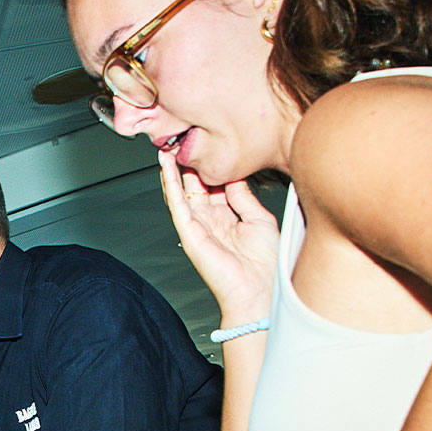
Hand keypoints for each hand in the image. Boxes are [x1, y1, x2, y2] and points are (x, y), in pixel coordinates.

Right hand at [156, 149, 278, 323]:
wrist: (260, 291)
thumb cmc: (265, 264)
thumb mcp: (260, 220)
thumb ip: (245, 198)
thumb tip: (234, 177)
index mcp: (229, 218)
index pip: (217, 185)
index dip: (212, 166)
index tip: (211, 143)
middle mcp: (212, 221)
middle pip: (197, 186)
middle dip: (191, 163)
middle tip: (186, 139)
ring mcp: (199, 227)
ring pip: (182, 192)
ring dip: (174, 170)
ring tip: (168, 147)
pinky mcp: (190, 234)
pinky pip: (177, 205)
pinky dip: (170, 185)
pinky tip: (166, 167)